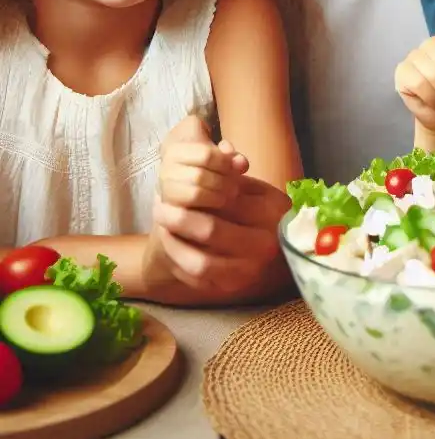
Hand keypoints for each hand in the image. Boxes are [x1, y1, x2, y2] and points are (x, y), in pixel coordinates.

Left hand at [151, 173, 290, 295]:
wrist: (269, 244)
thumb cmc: (256, 208)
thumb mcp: (253, 186)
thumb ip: (233, 172)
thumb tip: (220, 152)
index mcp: (272, 212)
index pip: (226, 201)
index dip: (197, 193)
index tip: (171, 186)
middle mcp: (265, 244)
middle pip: (211, 231)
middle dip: (179, 218)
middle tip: (159, 208)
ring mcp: (250, 269)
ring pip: (201, 262)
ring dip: (174, 244)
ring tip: (161, 228)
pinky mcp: (233, 286)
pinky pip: (197, 279)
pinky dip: (179, 261)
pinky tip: (170, 244)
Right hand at [158, 114, 247, 210]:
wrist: (185, 186)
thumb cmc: (207, 167)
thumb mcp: (219, 156)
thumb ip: (232, 157)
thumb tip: (242, 164)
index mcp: (176, 151)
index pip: (206, 155)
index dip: (225, 163)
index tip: (235, 169)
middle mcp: (165, 170)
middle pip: (200, 176)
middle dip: (222, 183)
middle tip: (235, 189)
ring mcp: (164, 191)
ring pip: (194, 194)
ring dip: (216, 197)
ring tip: (228, 198)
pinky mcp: (167, 212)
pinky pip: (187, 214)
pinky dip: (207, 210)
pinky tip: (217, 208)